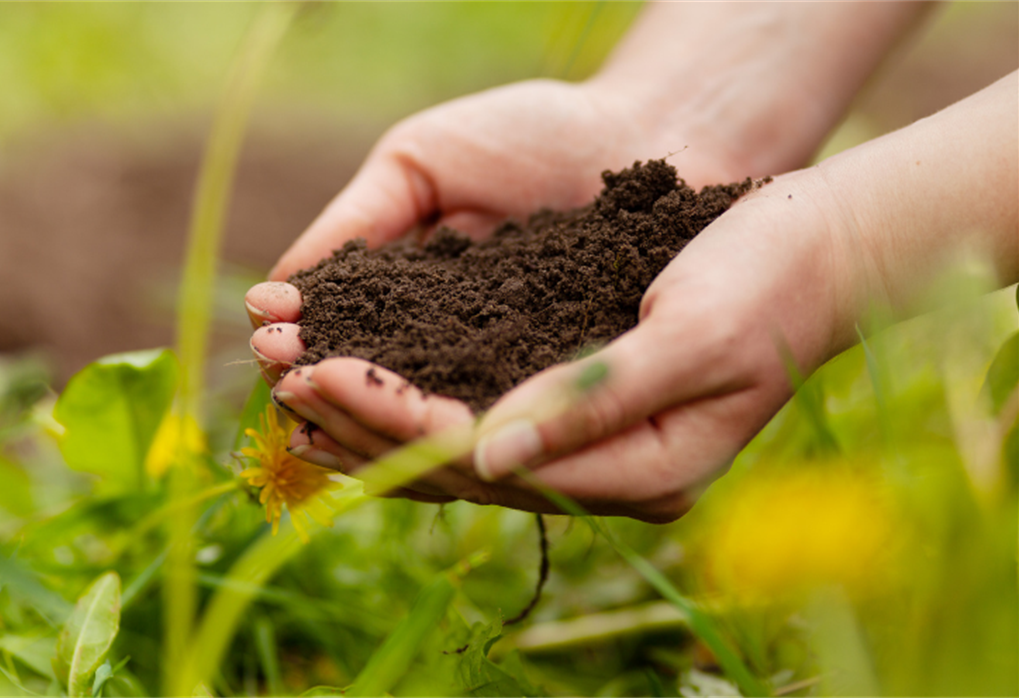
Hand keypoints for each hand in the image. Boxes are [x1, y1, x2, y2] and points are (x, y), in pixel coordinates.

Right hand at [246, 77, 743, 384]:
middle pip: (370, 393)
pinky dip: (447, 431)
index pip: (338, 340)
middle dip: (322, 388)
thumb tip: (271, 293)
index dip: (302, 345)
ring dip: (366, 420)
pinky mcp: (553, 394)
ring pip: (423, 421)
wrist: (641, 132)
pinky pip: (496, 421)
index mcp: (406, 299)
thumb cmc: (530, 135)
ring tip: (320, 401)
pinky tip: (408, 429)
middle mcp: (445, 348)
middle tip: (286, 377)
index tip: (270, 338)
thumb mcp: (420, 164)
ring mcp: (498, 375)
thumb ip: (353, 224)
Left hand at [246, 163, 846, 520]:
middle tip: (283, 385)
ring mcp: (598, 446)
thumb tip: (490, 452)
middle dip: (371, 427)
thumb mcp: (692, 336)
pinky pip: (484, 417)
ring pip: (464, 450)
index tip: (325, 378)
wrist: (819, 250)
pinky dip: (419, 402)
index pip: (498, 461)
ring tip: (297, 398)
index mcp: (646, 472)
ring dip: (380, 423)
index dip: (402, 423)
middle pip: (466, 467)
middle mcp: (613, 473)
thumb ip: (599, 399)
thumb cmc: (770, 282)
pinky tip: (366, 386)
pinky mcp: (585, 408)